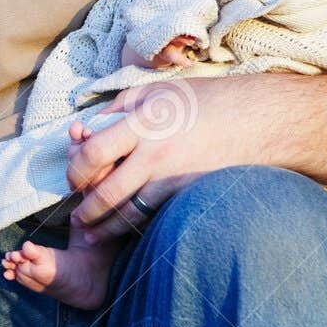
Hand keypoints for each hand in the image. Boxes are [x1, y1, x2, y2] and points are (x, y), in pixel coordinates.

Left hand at [64, 78, 243, 243]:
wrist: (255, 120)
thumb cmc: (201, 100)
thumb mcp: (154, 92)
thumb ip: (117, 109)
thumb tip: (88, 129)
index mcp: (141, 125)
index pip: (93, 154)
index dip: (75, 170)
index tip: (72, 178)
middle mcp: (156, 155)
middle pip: (107, 193)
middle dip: (86, 210)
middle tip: (76, 217)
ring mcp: (175, 178)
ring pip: (131, 213)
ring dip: (106, 227)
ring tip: (92, 233)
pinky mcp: (190, 193)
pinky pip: (156, 215)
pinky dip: (137, 226)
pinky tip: (126, 229)